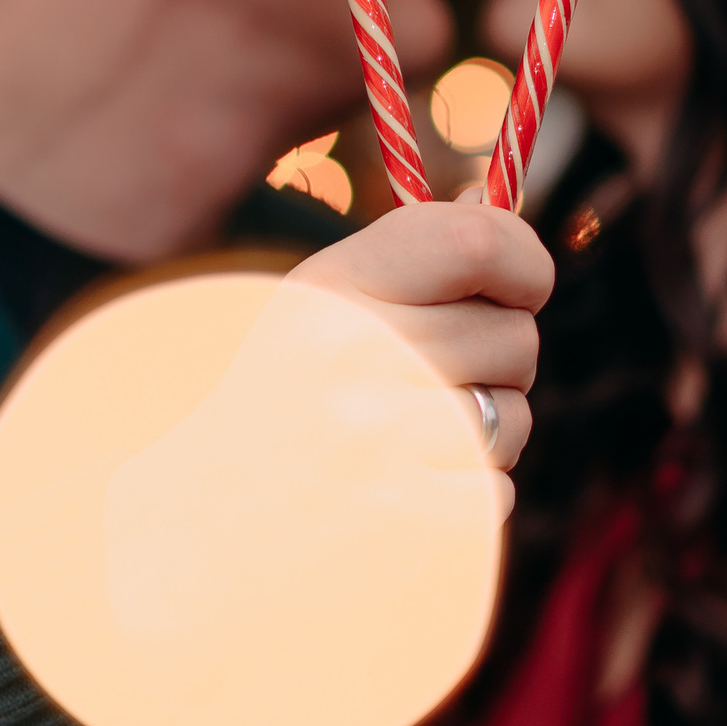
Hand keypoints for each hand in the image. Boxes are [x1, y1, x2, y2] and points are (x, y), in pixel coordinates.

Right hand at [98, 201, 552, 657]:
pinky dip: (469, 492)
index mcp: (334, 291)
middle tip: (436, 375)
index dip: (522, 258)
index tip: (520, 284)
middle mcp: (355, 358)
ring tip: (414, 435)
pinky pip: (498, 488)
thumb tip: (489, 204)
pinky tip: (407, 487)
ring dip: (489, 427)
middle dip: (499, 357)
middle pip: (515, 334)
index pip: (476, 240)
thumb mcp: (319, 307)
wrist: (204, 521)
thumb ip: (406, 258)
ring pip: (516, 415)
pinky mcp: (401, 519)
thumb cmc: (276, 398)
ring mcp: (378, 445)